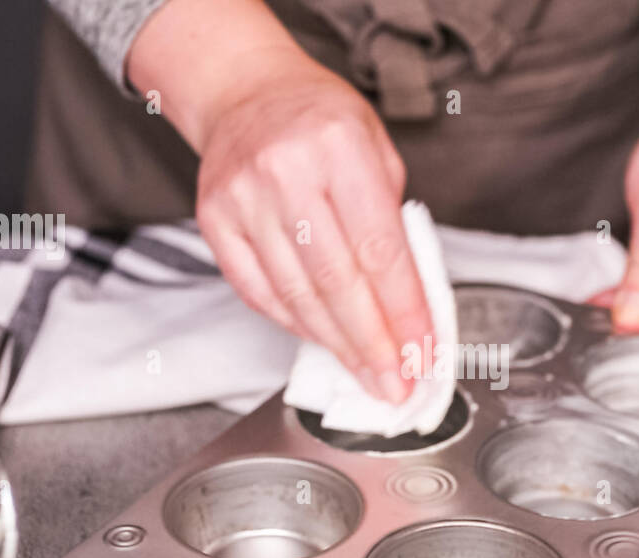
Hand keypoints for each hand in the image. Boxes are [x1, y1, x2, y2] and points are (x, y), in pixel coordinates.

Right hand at [194, 64, 429, 403]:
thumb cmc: (322, 122)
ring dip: (337, 346)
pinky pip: (259, 292)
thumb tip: (412, 306)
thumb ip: (395, 222)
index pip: (381, 252)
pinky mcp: (215, 220)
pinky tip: (323, 342)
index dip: (405, 313)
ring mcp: (244, 198)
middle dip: (372, 345)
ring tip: (367, 375)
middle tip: (396, 385)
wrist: (247, 92)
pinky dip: (295, 325)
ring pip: (297, 296)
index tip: (424, 354)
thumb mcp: (379, 151)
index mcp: (341, 148)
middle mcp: (287, 172)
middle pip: (338, 283)